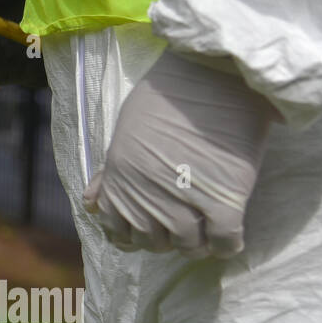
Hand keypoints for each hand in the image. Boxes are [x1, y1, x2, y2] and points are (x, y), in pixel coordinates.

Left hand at [82, 51, 276, 257]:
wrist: (209, 76)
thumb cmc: (164, 97)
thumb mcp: (124, 134)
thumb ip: (110, 173)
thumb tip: (91, 204)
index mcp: (120, 182)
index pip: (120, 233)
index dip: (137, 235)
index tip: (152, 228)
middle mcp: (146, 198)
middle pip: (156, 244)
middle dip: (169, 238)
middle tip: (185, 224)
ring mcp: (184, 203)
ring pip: (189, 247)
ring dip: (199, 242)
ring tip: (207, 228)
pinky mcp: (224, 201)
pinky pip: (225, 242)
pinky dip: (228, 244)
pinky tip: (229, 233)